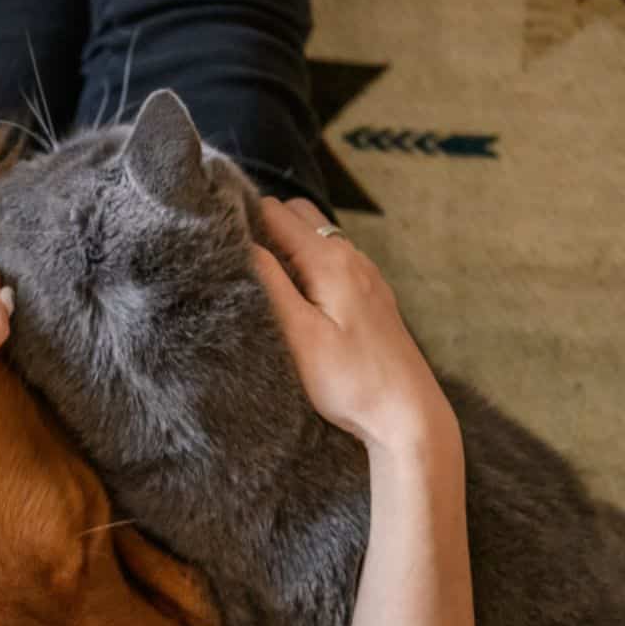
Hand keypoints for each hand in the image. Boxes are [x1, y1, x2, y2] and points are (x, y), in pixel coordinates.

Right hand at [252, 198, 455, 456]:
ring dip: (286, 246)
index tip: (217, 241)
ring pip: (316, 236)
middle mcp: (351, 257)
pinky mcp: (370, 295)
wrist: (407, 414)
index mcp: (330, 260)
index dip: (242, 219)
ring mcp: (365, 274)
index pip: (274, 211)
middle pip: (297, 214)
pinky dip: (306, 265)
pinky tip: (296, 298)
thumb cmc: (350, 381)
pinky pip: (332, 261)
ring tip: (260, 280)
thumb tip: (241, 244)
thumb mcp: (299, 335)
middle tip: (237, 260)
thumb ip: (269, 283)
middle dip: (263, 226)